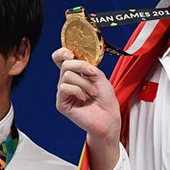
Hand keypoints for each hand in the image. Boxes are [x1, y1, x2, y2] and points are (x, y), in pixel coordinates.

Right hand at [52, 47, 120, 169]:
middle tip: (93, 75)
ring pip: (66, 75)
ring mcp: (63, 92)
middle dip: (81, 66)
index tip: (71, 53)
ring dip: (84, 83)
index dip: (63, 52)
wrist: (109, 117)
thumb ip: (86, 66)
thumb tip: (73, 59)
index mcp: (75, 73)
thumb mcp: (99, 76)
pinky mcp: (61, 103)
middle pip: (65, 63)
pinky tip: (84, 98)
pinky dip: (78, 91)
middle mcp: (67, 81)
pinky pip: (65, 87)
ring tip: (92, 93)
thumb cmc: (105, 99)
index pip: (60, 58)